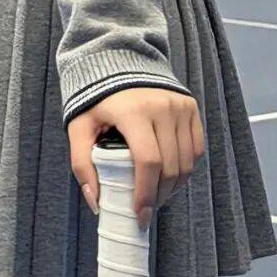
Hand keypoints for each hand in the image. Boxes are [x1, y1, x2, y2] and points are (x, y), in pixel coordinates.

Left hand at [67, 86, 205, 230]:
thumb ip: (82, 165)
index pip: (148, 161)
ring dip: (174, 187)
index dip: (146, 193)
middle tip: (146, 210)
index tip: (139, 215)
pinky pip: (196, 148)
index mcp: (134, 111)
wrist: (118, 61)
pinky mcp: (190, 106)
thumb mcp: (80, 128)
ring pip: (186, 162)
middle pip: (170, 166)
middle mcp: (162, 106)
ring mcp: (180, 105)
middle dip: (159, 196)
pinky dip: (186, 169)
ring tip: (156, 195)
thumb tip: (97, 203)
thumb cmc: (97, 100)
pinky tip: (170, 177)